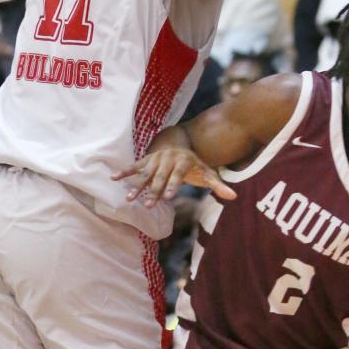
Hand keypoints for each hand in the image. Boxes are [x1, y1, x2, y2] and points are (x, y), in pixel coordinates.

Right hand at [113, 148, 236, 206]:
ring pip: (145, 174)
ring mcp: (155, 159)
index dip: (173, 185)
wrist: (180, 143)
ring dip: (137, 186)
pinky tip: (113, 179)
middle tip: (148, 205)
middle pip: (160, 177)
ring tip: (129, 199)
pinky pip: (134, 166)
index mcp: (182, 161)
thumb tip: (234, 196)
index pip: (177, 175)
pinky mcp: (146, 159)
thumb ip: (218, 185)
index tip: (168, 197)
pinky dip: (124, 172)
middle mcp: (167, 159)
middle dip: (154, 191)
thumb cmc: (194, 165)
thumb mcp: (207, 173)